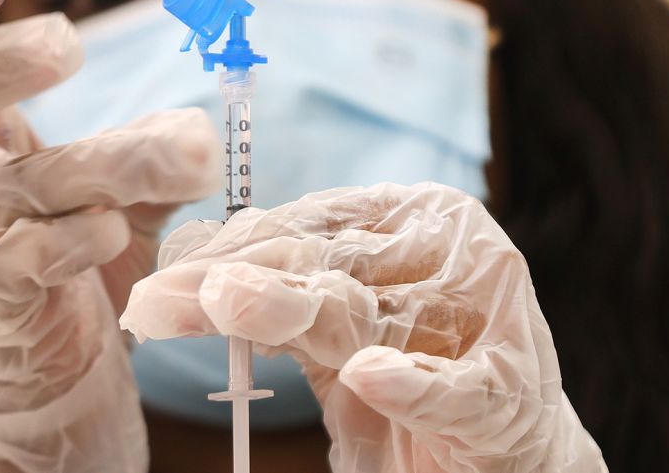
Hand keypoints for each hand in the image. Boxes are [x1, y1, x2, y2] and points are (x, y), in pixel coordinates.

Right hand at [0, 0, 221, 472]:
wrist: (24, 367)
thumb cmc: (61, 249)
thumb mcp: (105, 184)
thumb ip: (149, 149)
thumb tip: (201, 130)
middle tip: (66, 42)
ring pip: (11, 187)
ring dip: (98, 163)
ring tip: (185, 152)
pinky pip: (15, 268)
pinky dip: (65, 246)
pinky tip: (109, 230)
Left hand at [121, 182, 605, 472]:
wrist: (505, 450)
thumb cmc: (413, 370)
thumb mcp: (338, 327)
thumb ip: (284, 288)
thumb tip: (188, 253)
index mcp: (415, 218)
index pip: (310, 221)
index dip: (231, 245)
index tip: (162, 273)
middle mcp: (453, 252)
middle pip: (325, 261)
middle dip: (234, 279)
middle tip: (160, 297)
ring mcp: (486, 319)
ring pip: (369, 314)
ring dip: (293, 309)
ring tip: (228, 302)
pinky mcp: (508, 395)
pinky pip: (451, 389)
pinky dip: (410, 385)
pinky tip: (368, 379)